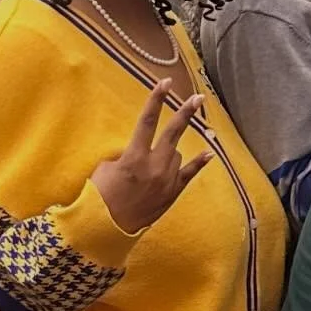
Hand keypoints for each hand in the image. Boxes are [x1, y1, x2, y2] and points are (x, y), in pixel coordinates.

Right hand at [91, 82, 210, 234]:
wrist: (108, 227)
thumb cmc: (100, 196)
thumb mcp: (106, 168)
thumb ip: (126, 154)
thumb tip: (140, 151)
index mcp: (134, 156)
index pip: (147, 121)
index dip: (156, 100)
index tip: (164, 83)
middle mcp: (154, 166)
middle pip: (173, 132)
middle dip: (185, 112)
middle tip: (197, 97)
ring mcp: (167, 180)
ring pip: (176, 154)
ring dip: (167, 152)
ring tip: (149, 166)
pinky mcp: (172, 193)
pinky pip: (189, 174)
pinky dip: (198, 163)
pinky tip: (209, 152)